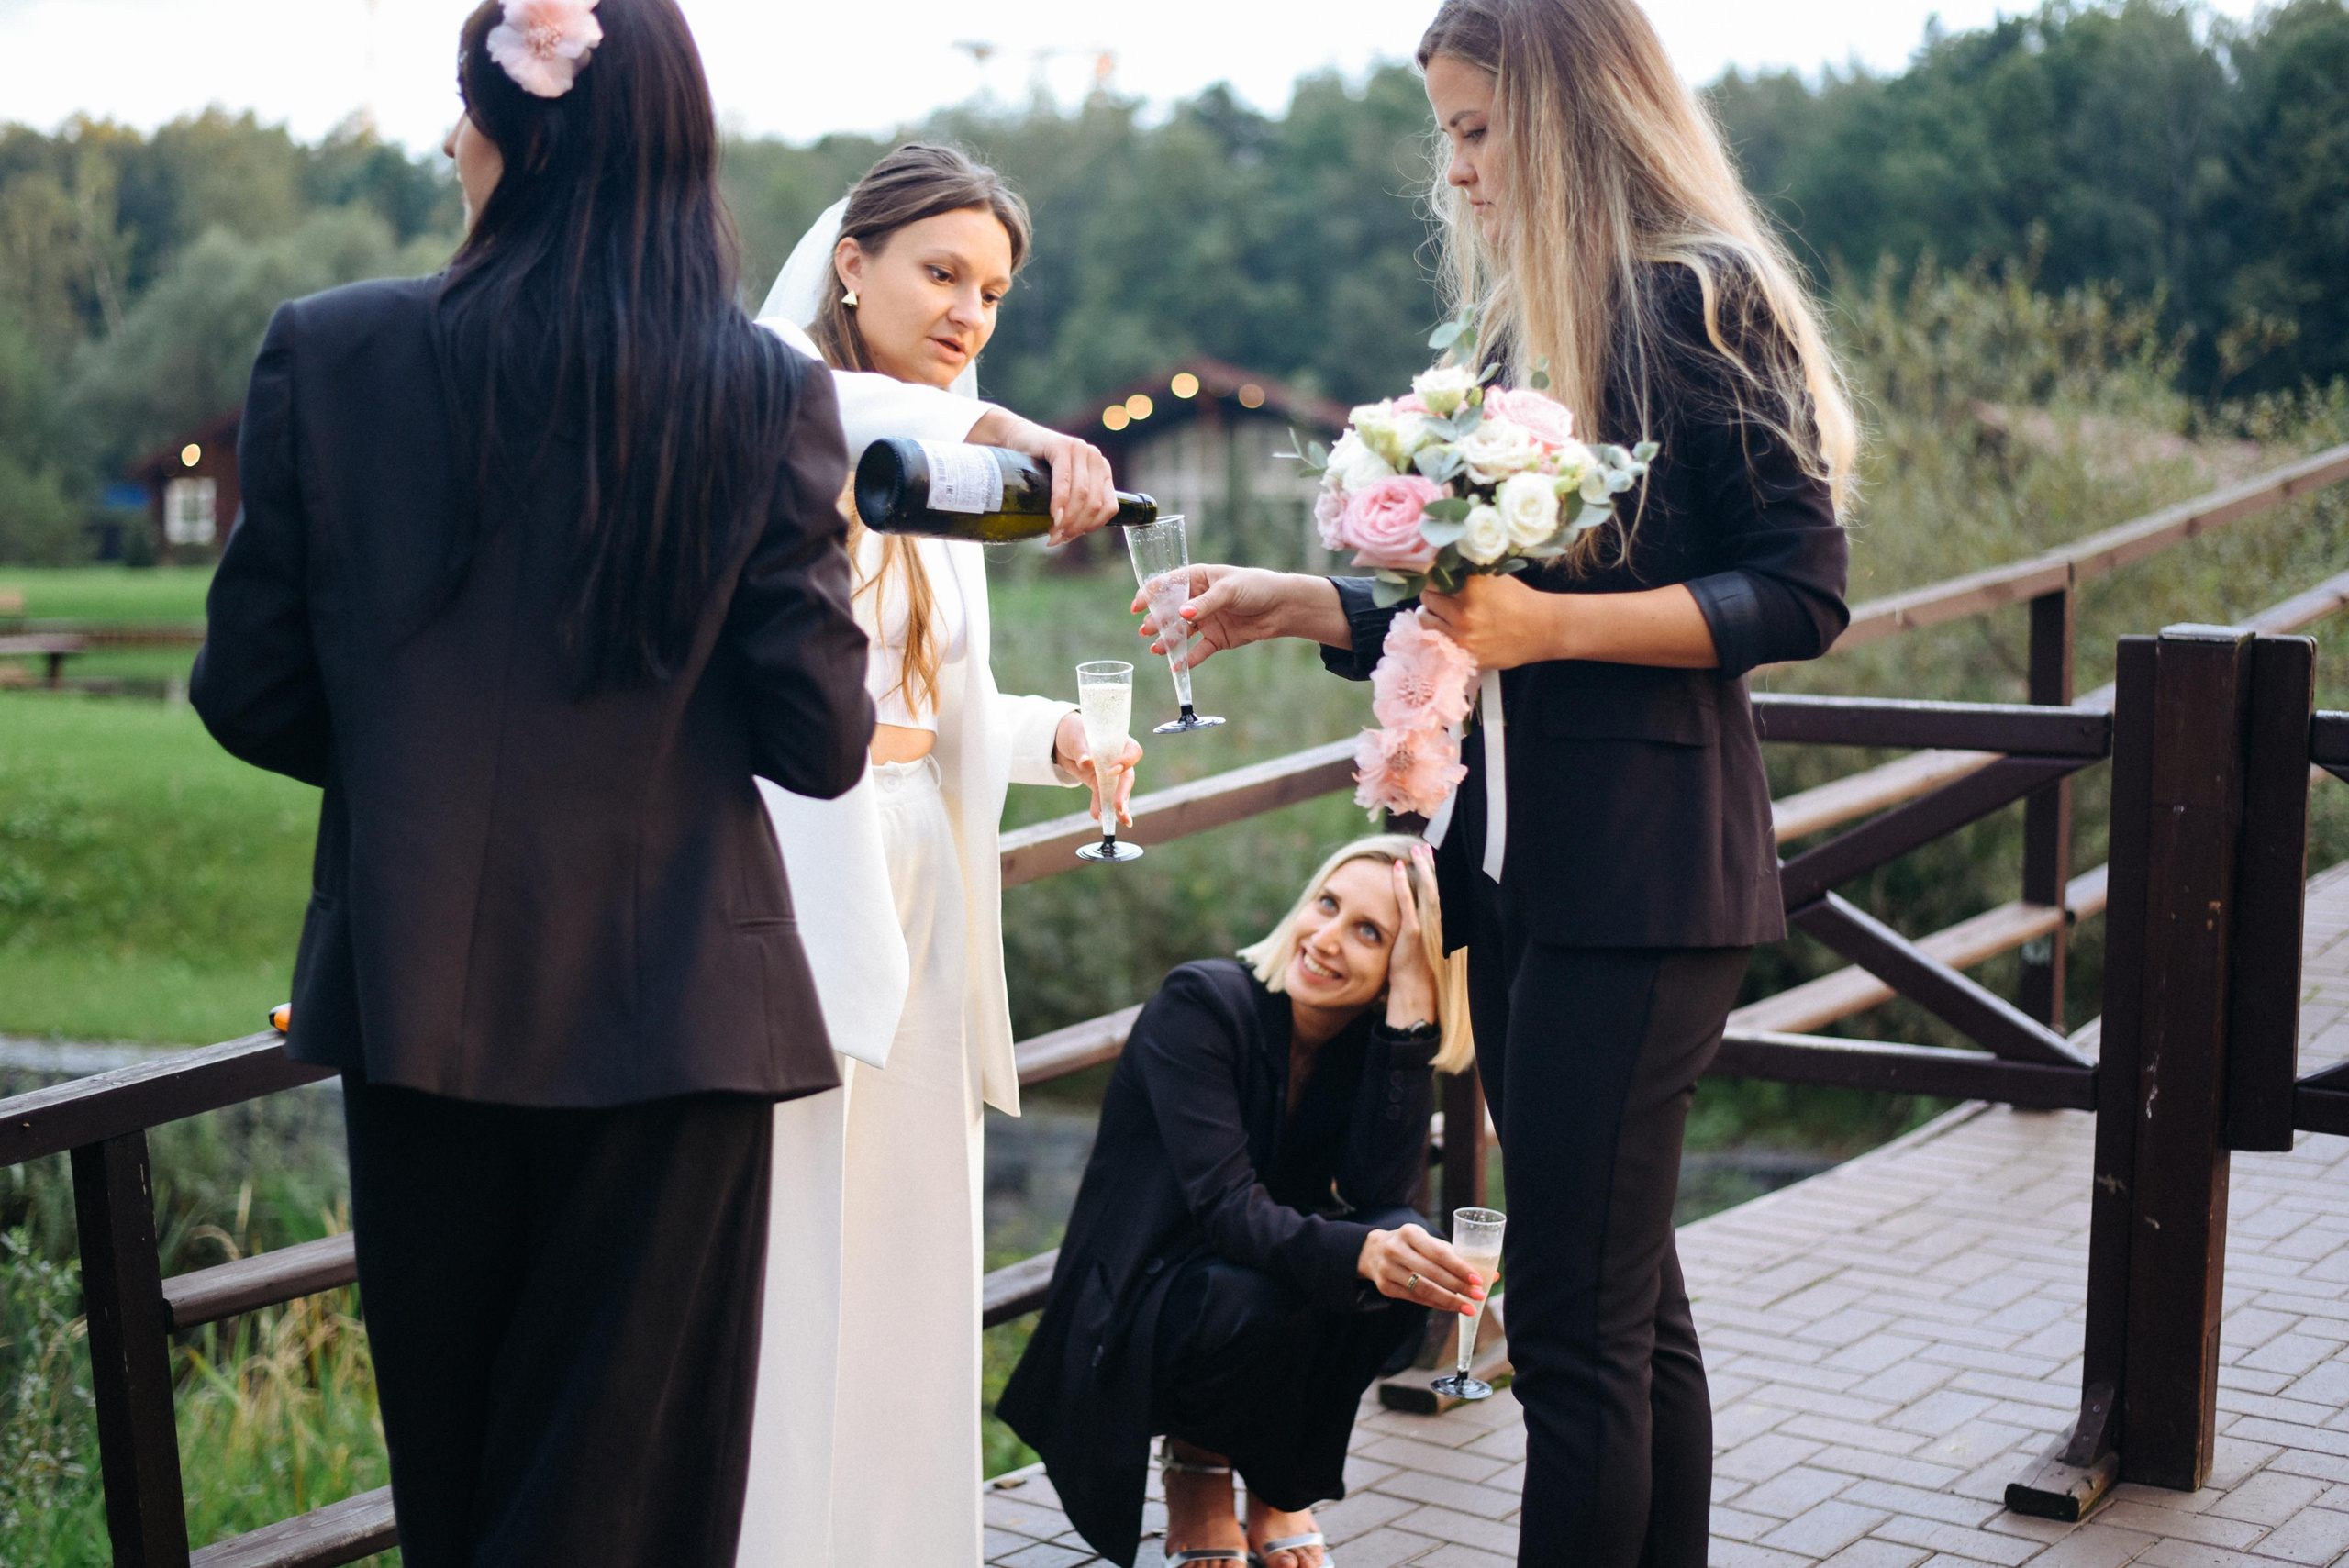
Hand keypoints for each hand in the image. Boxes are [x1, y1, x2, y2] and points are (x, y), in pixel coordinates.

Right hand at [982, 415, 1116, 544]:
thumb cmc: (1036, 469)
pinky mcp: (1062, 446)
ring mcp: (1080, 450)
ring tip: (1052, 532)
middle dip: (1076, 526)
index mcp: (1102, 471)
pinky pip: (1065, 481)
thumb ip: (1074, 505)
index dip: (1092, 527)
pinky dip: (1060, 502)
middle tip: (1056, 539)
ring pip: (1082, 495)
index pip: (1109, 506)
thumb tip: (1071, 536)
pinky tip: (1054, 515)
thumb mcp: (1062, 488)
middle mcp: (1095, 458)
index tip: (1071, 537)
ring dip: (1068, 519)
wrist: (1014, 439)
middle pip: (1094, 503)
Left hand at [1054, 709, 1139, 826]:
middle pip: (1127, 776)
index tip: (1112, 771)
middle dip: (1123, 793)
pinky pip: (1103, 797)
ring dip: (1117, 806)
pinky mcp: (1098, 783)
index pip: (1132, 751)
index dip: (1126, 762)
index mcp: (1118, 742)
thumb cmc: (1074, 731)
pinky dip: (1102, 807)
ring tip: (1117, 820)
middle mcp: (1118, 758)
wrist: (1062, 740)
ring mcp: (1110, 773)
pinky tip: (1100, 818)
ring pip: (1118, 791)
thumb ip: (1082, 749)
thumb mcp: (1076, 737)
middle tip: (1118, 807)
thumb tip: (1087, 762)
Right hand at [1131, 566, 1338, 671]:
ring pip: (1181, 633)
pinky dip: (1187, 659)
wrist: (1282, 608)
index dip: (1149, 594)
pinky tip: (1175, 666)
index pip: (1167, 585)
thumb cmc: (1256, 587)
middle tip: (1146, 631)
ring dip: (1167, 640)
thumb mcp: (1229, 590)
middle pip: (1170, 612)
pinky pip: (1198, 651)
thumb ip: (1205, 603)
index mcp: (1198, 578)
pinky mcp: (1216, 639)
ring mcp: (1206, 620)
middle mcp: (1198, 600)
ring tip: (1156, 649)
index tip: (1136, 606)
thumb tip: (1182, 614)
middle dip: (1156, 621)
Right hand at [1358, 1223, 1487, 1315]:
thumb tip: (1491, 1275)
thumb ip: (1455, 1255)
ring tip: (1469, 1308)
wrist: (1373, 1251)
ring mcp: (1388, 1270)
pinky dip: (1436, 1304)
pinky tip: (1451, 1307)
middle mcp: (1395, 1250)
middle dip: (1459, 1287)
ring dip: (1449, 1301)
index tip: (1478, 1280)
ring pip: (1424, 1290)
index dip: (1459, 1267)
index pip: (1438, 1253)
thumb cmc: (1411, 1245)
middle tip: (1479, 1296)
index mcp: (1409, 1233)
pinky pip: (1416, 1299)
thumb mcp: (1426, 1241)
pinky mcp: (1385, 1287)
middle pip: (1432, 1273)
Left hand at [1383, 846, 1439, 1031]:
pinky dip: (1402, 884)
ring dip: (1422, 868)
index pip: (1445, 894)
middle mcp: (1442, 925)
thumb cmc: (1418, 973)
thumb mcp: (1427, 947)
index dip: (1440, 874)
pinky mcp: (1414, 933)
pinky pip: (1408, 903)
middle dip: (1433, 865)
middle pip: (1440, 887)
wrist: (1415, 995)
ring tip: (1416, 851)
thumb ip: (1428, 929)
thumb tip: (1424, 917)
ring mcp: (1429, 928)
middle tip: (1425, 846)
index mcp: (1446, 927)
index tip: (1434, 857)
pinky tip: (1398, 868)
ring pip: (1428, 890)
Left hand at [1419, 572, 1568, 669]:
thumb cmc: (1518, 600)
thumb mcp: (1493, 576)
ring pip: (1426, 619)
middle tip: (1444, 596)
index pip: (1433, 576)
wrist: (1543, 629)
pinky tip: (1450, 629)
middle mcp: (1463, 611)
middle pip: (1427, 596)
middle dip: (1433, 594)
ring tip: (1445, 613)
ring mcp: (1462, 634)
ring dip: (1432, 614)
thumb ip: (1466, 572)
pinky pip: (1434, 641)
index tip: (1437, 577)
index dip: (1434, 575)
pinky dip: (1439, 633)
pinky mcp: (1463, 653)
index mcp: (1472, 586)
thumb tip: (1436, 565)